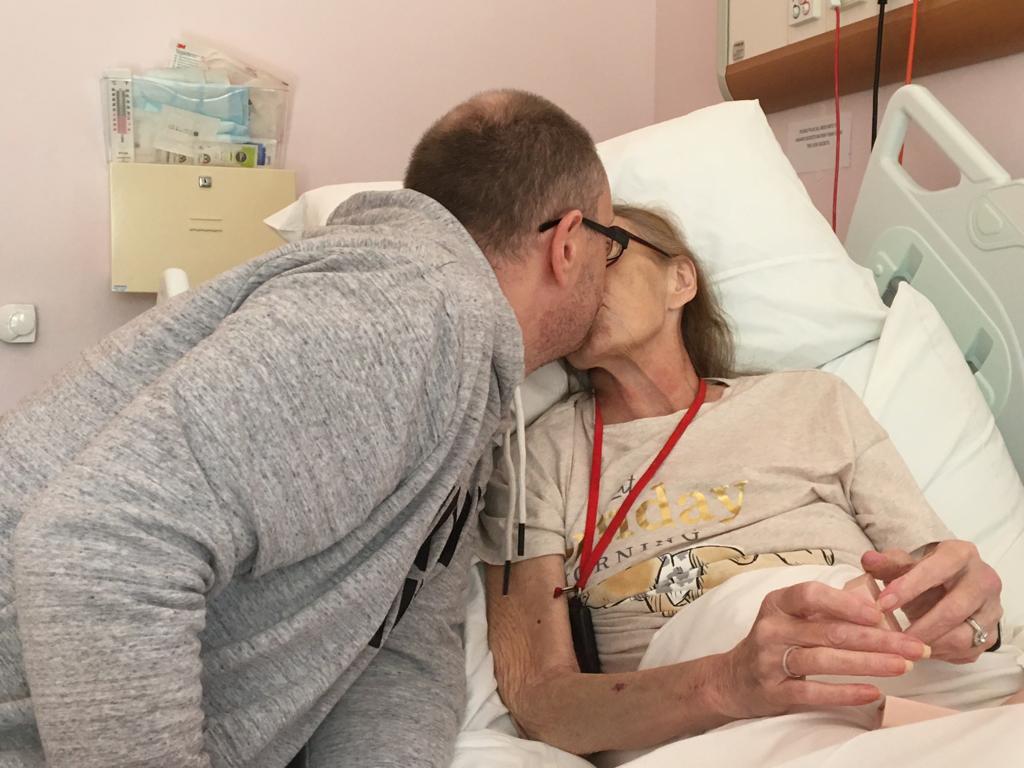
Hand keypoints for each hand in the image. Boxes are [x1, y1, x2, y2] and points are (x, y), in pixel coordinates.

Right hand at [716, 581, 928, 719]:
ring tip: (903, 666)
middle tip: (914, 646)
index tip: (880, 612)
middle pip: (829, 631)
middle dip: (878, 639)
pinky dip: (845, 692)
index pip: (812, 595)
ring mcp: (770, 660)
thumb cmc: (775, 642)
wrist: (733, 679)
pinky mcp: (774, 690)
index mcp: (778, 604)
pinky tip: (873, 692)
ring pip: (824, 660)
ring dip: (869, 663)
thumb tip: (876, 603)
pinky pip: (813, 692)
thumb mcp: (791, 617)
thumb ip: (825, 610)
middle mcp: (772, 628)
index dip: (846, 603)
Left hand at [862, 541, 1002, 662]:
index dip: (908, 588)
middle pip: (953, 609)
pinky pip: (968, 651)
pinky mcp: (993, 633)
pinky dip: (942, 654)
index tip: (883, 604)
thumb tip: (868, 560)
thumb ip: (887, 563)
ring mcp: (992, 609)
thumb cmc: (926, 573)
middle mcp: (984, 580)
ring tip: (906, 646)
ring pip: (964, 636)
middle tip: (894, 638)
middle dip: (920, 627)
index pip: (936, 570)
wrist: (954, 584)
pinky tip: (922, 649)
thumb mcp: (907, 563)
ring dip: (931, 644)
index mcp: (961, 555)